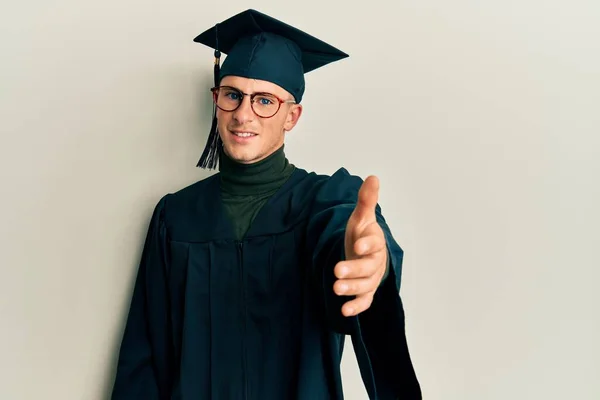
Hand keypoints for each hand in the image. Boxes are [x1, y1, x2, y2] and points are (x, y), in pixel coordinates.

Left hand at [334, 175, 387, 316]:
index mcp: (375, 242)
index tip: (356, 245)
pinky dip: (356, 307)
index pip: (374, 244)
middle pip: (368, 268)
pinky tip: (344, 311)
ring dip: (352, 289)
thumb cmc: (362, 234)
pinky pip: (364, 302)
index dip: (366, 244)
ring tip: (335, 288)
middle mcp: (376, 262)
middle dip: (354, 270)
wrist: (363, 253)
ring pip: (365, 286)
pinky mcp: (366, 292)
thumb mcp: (361, 217)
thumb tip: (373, 177)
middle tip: (337, 271)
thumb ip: (366, 200)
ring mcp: (371, 279)